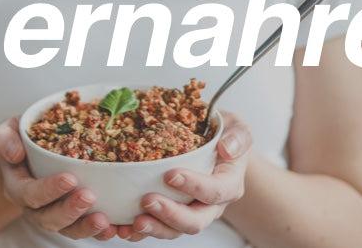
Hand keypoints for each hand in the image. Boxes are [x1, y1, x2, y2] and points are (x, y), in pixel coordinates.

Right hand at [0, 117, 117, 240]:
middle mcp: (35, 208)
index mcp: (18, 187)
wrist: (30, 154)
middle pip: (49, 219)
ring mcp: (54, 215)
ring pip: (68, 230)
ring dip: (86, 227)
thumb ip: (3, 139)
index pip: (30, 194)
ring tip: (105, 221)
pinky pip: (84, 230)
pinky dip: (99, 232)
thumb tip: (15, 154)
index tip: (70, 178)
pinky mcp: (73, 218)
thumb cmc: (21, 140)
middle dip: (69, 211)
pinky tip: (115, 227)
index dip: (49, 190)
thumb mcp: (7, 132)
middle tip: (89, 196)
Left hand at [117, 112, 252, 241]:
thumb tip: (227, 148)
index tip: (170, 175)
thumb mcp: (237, 128)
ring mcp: (191, 213)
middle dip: (171, 214)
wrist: (213, 148)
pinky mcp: (172, 216)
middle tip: (147, 200)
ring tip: (134, 221)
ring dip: (154, 227)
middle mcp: (211, 205)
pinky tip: (123, 227)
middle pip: (195, 221)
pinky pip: (158, 229)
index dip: (194, 186)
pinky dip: (140, 232)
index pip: (215, 191)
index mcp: (229, 185)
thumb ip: (238, 137)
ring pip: (175, 231)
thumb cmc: (222, 136)